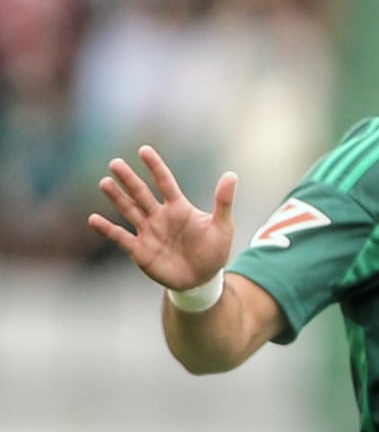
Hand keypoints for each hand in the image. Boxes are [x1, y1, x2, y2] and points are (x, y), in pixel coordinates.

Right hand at [89, 146, 236, 291]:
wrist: (203, 280)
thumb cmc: (213, 251)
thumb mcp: (223, 227)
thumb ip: (223, 201)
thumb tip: (232, 175)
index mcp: (178, 208)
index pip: (165, 182)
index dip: (155, 167)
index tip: (144, 150)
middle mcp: (159, 216)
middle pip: (141, 193)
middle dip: (129, 179)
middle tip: (115, 163)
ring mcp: (148, 232)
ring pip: (129, 210)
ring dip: (116, 198)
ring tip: (104, 182)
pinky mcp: (139, 250)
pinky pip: (121, 237)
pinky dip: (107, 229)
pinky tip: (94, 219)